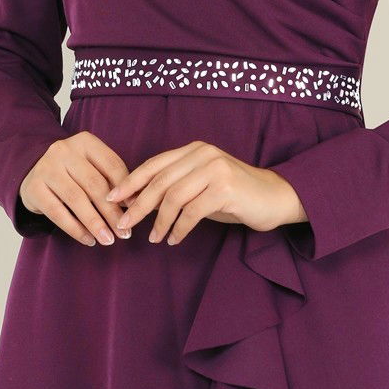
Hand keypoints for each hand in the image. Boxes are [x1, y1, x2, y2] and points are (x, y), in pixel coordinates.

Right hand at [18, 131, 137, 245]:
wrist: (33, 173)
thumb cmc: (73, 173)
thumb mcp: (92, 166)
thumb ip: (111, 179)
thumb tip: (135, 203)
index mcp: (85, 142)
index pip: (111, 165)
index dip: (126, 188)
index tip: (136, 209)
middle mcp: (64, 150)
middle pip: (95, 184)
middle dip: (112, 211)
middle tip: (125, 233)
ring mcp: (46, 168)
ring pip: (77, 199)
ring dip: (95, 223)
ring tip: (108, 240)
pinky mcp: (33, 187)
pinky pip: (57, 212)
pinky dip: (75, 229)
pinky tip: (88, 239)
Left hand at [104, 140, 304, 245]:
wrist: (276, 197)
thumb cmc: (235, 195)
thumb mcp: (201, 187)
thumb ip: (174, 188)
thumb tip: (137, 202)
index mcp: (194, 149)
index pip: (154, 164)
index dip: (131, 181)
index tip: (112, 198)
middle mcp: (203, 154)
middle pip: (160, 181)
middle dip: (138, 204)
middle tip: (124, 224)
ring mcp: (215, 169)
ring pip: (173, 197)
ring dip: (158, 221)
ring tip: (153, 237)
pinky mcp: (225, 188)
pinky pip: (192, 212)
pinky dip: (179, 228)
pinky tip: (174, 239)